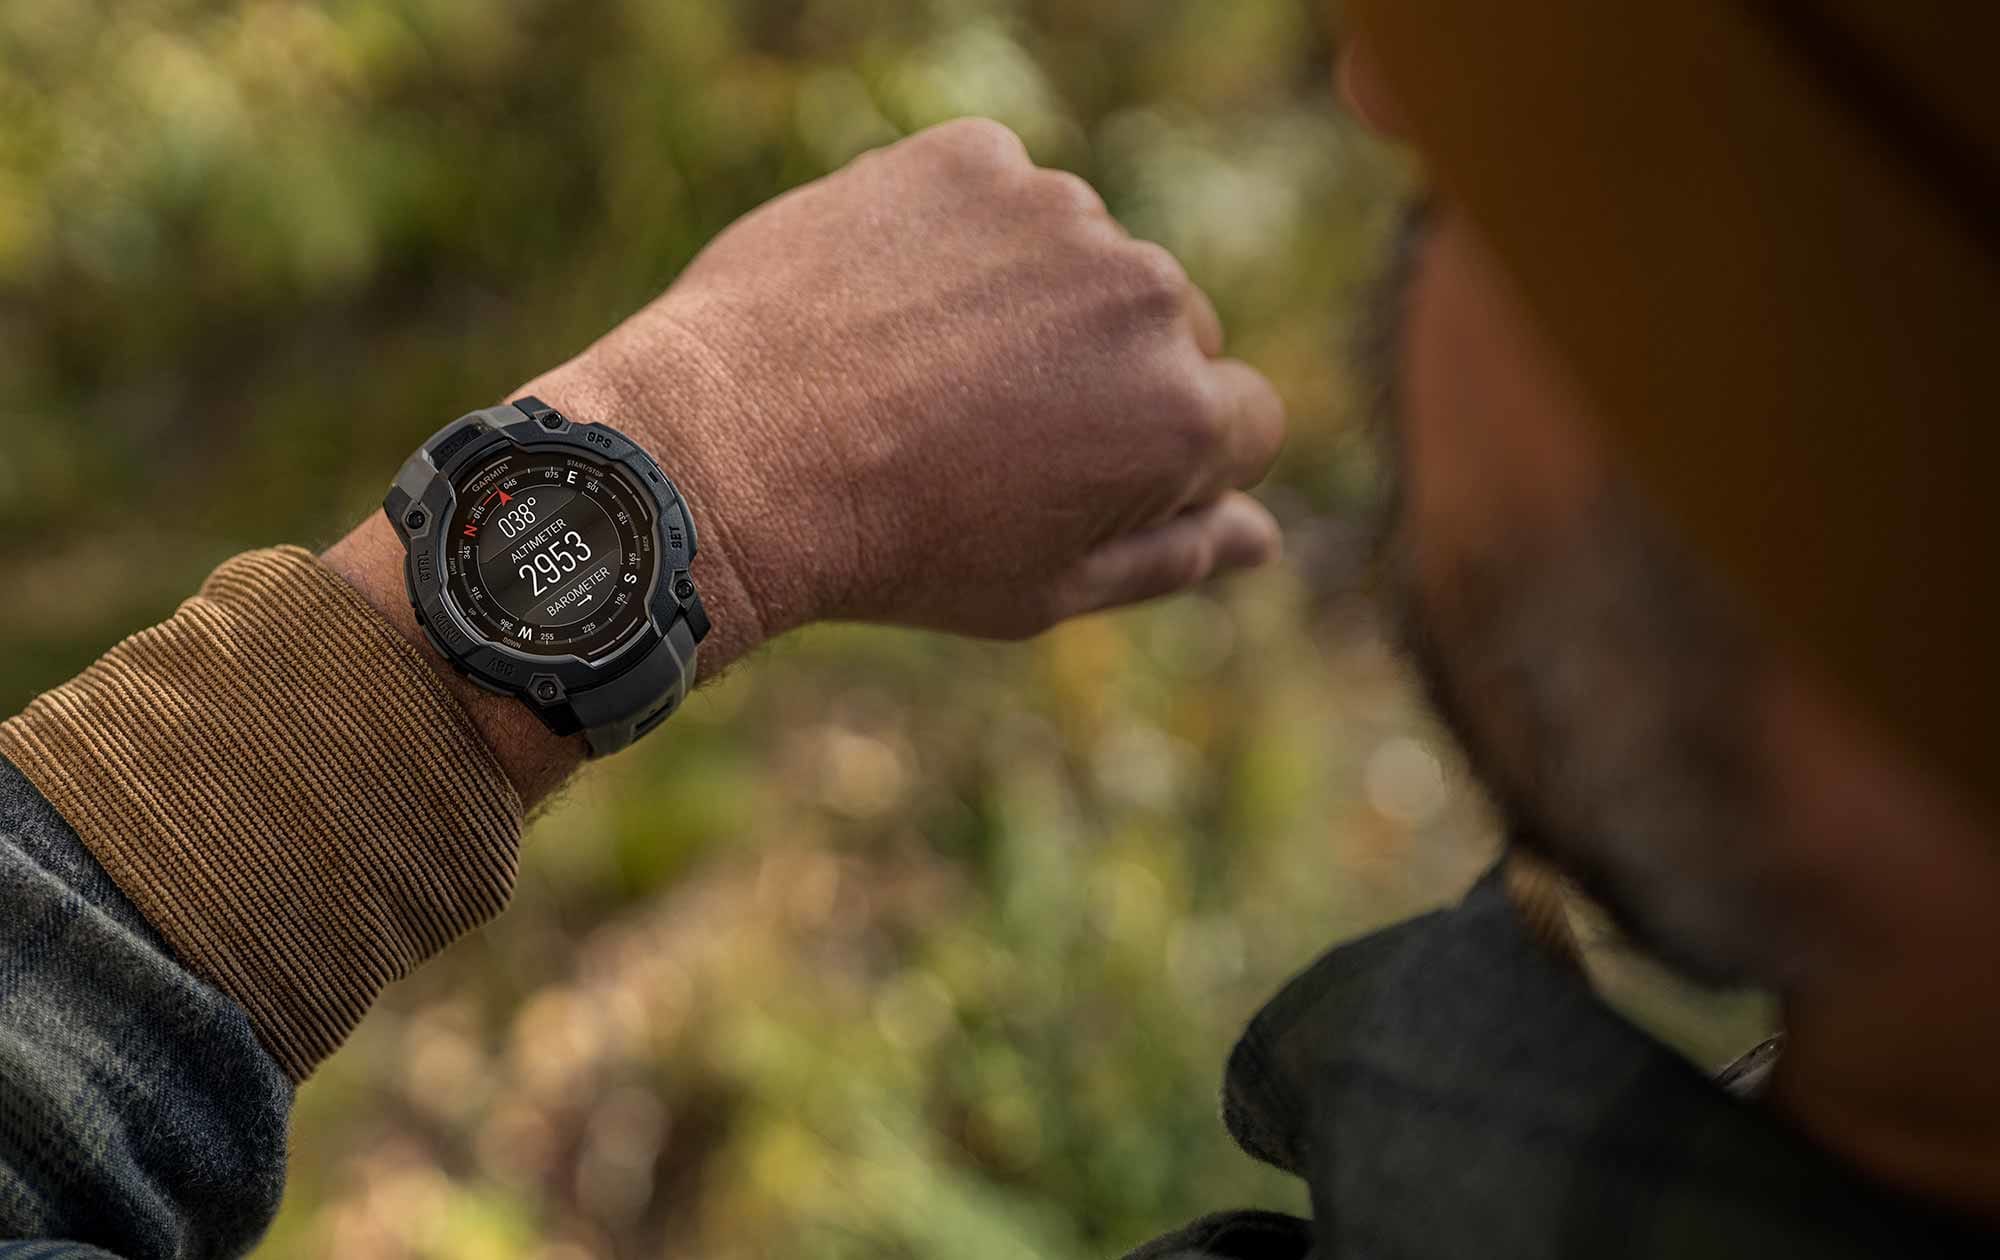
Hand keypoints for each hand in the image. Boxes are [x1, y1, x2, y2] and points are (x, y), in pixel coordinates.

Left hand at [521, 118, 1285, 646]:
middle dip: (1110, 373)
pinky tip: (892, 303)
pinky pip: (1002, 194)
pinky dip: (964, 237)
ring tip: (927, 368)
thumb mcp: (1047, 589)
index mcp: (1182, 415)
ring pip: (1088, 257)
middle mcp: (1146, 295)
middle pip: (1174, 330)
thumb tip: (1266, 537)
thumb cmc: (894, 549)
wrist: (728, 457)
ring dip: (1038, 301)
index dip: (1169, 459)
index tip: (1079, 474)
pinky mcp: (972, 159)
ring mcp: (1058, 213)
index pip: (1245, 420)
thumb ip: (1173, 556)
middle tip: (990, 429)